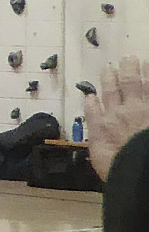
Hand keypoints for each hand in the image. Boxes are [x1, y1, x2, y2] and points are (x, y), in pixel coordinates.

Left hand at [85, 55, 148, 180]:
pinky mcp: (98, 130)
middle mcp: (134, 108)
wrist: (140, 173)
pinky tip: (89, 96)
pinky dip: (91, 102)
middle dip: (129, 68)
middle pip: (130, 82)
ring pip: (110, 92)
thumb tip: (145, 103)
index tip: (146, 61)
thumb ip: (147, 108)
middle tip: (127, 58)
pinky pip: (92, 112)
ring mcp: (114, 117)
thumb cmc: (148, 154)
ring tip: (108, 70)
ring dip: (109, 79)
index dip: (147, 71)